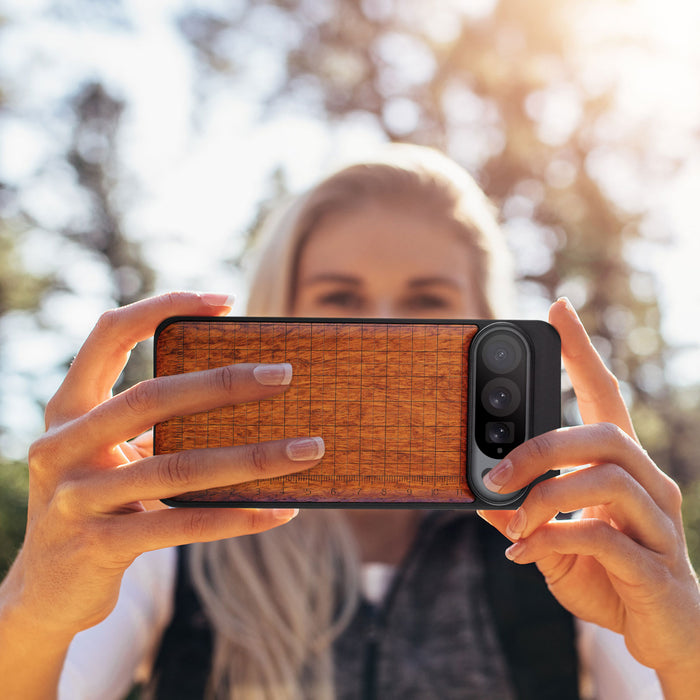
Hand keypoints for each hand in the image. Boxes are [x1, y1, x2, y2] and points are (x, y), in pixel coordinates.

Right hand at [3, 292, 323, 639]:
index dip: (163, 307)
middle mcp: (62, 445)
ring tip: (308, 450)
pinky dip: (238, 516)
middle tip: (284, 376)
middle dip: (224, 383)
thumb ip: (155, 426)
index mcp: (68, 409)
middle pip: (151, 398)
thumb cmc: (98, 503)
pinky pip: (183, 524)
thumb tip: (248, 397)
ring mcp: (76, 498)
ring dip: (253, 457)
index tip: (225, 301)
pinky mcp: (98, 546)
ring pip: (177, 467)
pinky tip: (281, 510)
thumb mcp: (112, 455)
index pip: (109, 334)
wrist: (46, 591)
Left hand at [478, 298, 699, 691]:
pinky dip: (554, 540)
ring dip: (545, 497)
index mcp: (622, 468)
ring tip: (512, 522)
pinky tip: (524, 554)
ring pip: (606, 480)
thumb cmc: (609, 577)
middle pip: (604, 434)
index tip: (558, 309)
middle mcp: (650, 484)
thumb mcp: (553, 541)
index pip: (605, 395)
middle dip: (541, 447)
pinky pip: (604, 538)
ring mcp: (659, 524)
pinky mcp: (657, 567)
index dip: (582, 352)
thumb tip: (479, 496)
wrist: (664, 635)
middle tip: (495, 472)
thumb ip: (523, 516)